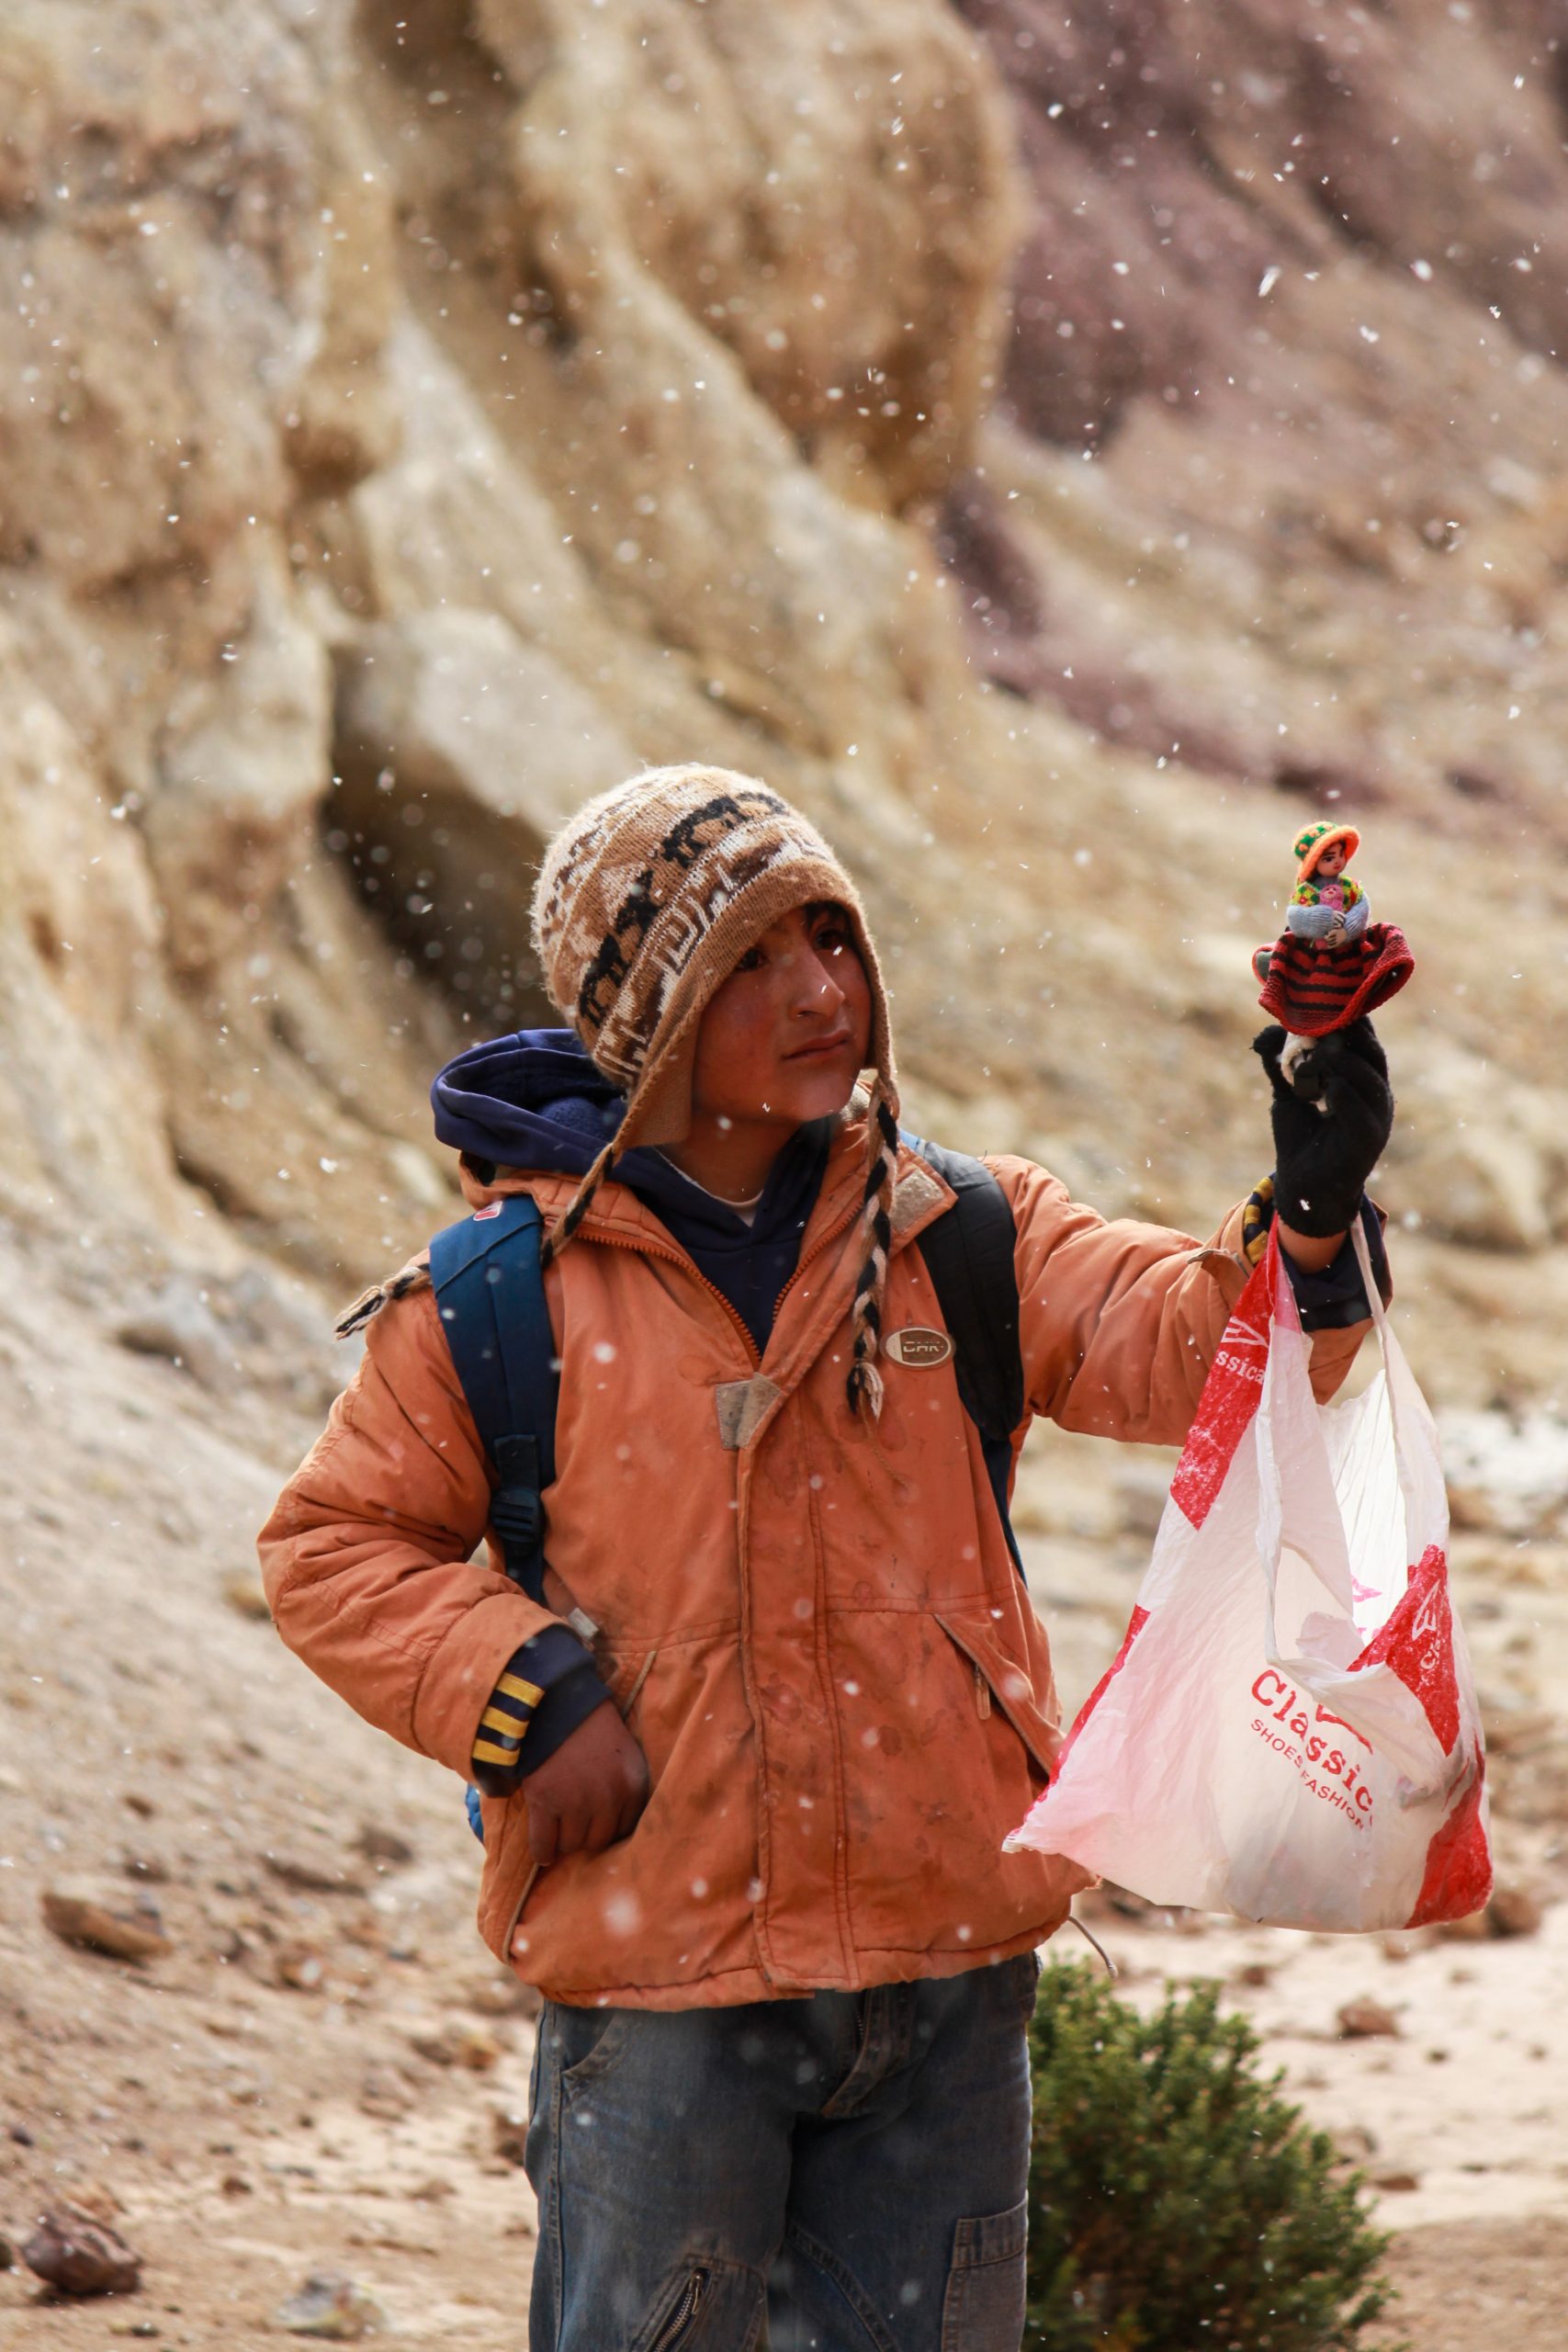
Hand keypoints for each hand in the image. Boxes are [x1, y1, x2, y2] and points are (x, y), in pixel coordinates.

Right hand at [523, 1700, 649, 1867]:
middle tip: (575, 1824)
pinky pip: (543, 1845)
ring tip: (559, 1825)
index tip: (597, 1825)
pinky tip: (544, 1853)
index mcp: (634, 1785)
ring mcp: (576, 1803)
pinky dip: (542, 1852)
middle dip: (586, 1835)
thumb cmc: (591, 1727)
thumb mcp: (625, 1754)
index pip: (626, 1830)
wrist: (555, 1702)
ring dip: (564, 1840)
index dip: (609, 1828)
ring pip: (571, 1845)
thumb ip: (627, 1789)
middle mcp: (609, 1799)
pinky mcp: (545, 1803)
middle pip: (598, 1842)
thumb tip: (619, 1831)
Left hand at [1252, 1018, 1392, 1238]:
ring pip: (1366, 1077)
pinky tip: (1320, 1089)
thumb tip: (1264, 1033)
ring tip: (1312, 1058)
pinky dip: (1339, 1092)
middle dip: (1345, 1033)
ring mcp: (1376, 1117)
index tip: (1326, 996)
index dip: (1349, 1016)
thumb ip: (1281, 1064)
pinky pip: (1358, 1109)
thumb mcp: (1288, 1094)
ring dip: (1338, 1061)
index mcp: (1363, 1079)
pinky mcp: (1368, 1140)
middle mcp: (1376, 1094)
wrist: (1301, 1187)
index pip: (1365, 1039)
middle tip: (1316, 1021)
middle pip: (1371, 1051)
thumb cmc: (1300, 1139)